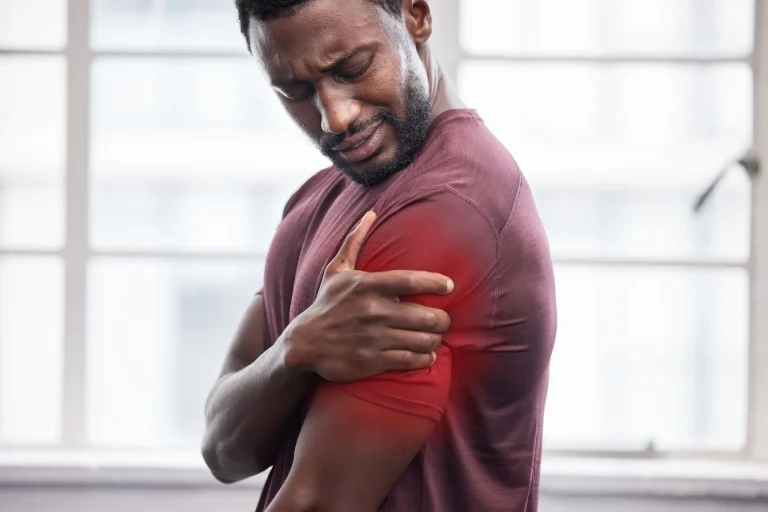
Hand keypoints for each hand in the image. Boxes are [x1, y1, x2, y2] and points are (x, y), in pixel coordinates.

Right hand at [283, 211, 453, 382]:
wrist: (304, 343)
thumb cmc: (326, 304)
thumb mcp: (336, 270)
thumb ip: (355, 241)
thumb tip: (370, 213)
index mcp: (368, 285)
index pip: (412, 280)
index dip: (437, 283)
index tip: (449, 286)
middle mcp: (373, 311)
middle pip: (426, 315)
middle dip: (442, 319)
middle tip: (442, 319)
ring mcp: (374, 337)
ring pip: (422, 340)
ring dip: (434, 339)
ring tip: (435, 336)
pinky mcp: (373, 360)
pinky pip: (410, 360)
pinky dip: (424, 358)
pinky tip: (426, 354)